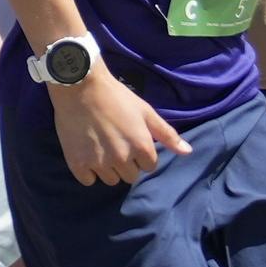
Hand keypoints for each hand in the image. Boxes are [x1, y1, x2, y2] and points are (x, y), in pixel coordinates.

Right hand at [50, 61, 184, 187]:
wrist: (80, 86)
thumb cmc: (116, 97)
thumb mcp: (146, 112)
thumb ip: (167, 134)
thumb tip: (188, 152)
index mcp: (141, 147)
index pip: (149, 167)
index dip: (141, 154)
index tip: (130, 141)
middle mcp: (122, 159)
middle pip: (130, 176)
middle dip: (126, 163)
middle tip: (115, 144)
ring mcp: (99, 163)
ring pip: (110, 180)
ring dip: (108, 168)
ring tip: (100, 148)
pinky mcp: (77, 164)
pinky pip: (88, 180)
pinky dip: (88, 170)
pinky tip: (86, 153)